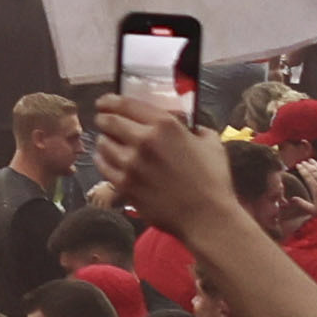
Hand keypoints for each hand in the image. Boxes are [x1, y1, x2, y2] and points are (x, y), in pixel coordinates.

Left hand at [83, 88, 229, 248]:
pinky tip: (107, 160)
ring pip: (103, 144)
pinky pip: (103, 167)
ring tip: (108, 142)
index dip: (110, 101)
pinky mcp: (125, 185)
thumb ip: (193, 128)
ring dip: (104, 141)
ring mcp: (131, 164)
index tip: (104, 102)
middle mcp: (144, 140)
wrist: (206, 216)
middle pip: (109, 122)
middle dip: (104, 119)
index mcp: (165, 125)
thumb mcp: (209, 142)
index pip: (125, 104)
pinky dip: (103, 160)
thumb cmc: (213, 179)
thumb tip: (185, 124)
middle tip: (104, 121)